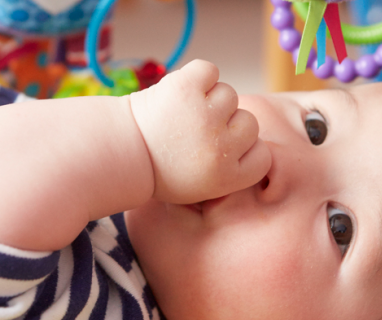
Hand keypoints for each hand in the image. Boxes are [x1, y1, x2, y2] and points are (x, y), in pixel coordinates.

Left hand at [128, 60, 270, 203]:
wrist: (118, 153)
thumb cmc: (159, 168)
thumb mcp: (201, 186)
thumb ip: (231, 168)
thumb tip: (253, 141)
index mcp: (228, 178)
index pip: (263, 156)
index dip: (244, 149)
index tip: (220, 150)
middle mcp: (221, 148)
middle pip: (249, 122)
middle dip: (225, 124)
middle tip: (193, 133)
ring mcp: (205, 116)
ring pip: (229, 94)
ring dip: (208, 99)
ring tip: (181, 114)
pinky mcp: (186, 87)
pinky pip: (209, 70)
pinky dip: (197, 76)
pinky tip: (179, 93)